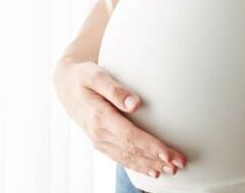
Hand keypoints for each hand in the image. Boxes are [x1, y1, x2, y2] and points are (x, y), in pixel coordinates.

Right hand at [52, 57, 186, 178]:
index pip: (129, 136)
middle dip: (156, 159)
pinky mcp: (101, 142)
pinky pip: (120, 158)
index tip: (169, 153)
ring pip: (127, 158)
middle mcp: (99, 132)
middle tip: (179, 164)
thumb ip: (114, 88)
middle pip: (132, 150)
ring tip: (171, 170)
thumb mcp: (95, 75)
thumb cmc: (83, 76)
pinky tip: (152, 170)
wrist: (65, 84)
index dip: (150, 147)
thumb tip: (135, 103)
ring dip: (149, 165)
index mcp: (99, 116)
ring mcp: (99, 140)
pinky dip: (137, 166)